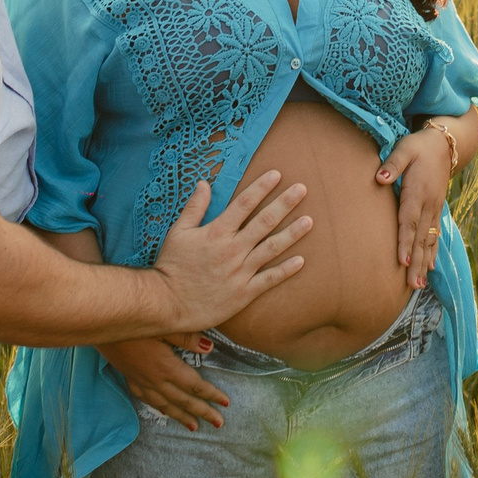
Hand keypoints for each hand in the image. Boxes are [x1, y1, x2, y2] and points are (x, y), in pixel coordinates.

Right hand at [100, 336, 229, 430]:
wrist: (100, 325)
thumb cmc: (134, 320)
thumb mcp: (163, 324)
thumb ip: (186, 337)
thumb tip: (209, 348)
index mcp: (166, 368)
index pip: (194, 386)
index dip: (211, 395)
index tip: (226, 403)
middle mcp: (154, 380)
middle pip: (183, 401)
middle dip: (203, 412)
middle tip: (219, 424)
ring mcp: (141, 381)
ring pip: (165, 404)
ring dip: (181, 416)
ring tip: (194, 427)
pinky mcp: (130, 377)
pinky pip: (148, 399)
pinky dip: (160, 408)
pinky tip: (164, 410)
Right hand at [150, 169, 311, 333]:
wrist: (167, 302)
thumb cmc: (171, 266)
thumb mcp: (178, 232)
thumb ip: (194, 207)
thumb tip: (204, 183)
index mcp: (216, 232)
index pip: (244, 204)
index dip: (261, 187)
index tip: (277, 174)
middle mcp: (232, 249)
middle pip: (264, 222)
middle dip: (284, 203)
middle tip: (302, 189)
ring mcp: (239, 272)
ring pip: (271, 249)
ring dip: (292, 233)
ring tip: (310, 221)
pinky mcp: (243, 293)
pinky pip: (269, 280)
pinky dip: (286, 270)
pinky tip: (302, 260)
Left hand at [377, 131, 450, 289]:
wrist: (445, 144)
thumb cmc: (418, 146)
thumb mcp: (404, 148)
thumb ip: (393, 163)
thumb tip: (380, 178)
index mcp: (418, 192)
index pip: (409, 222)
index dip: (405, 242)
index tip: (402, 262)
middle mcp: (428, 205)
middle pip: (420, 238)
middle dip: (415, 262)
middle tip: (412, 285)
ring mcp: (434, 209)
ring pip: (428, 241)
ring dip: (423, 263)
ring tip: (419, 284)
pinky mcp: (436, 210)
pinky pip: (434, 235)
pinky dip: (432, 252)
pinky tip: (429, 267)